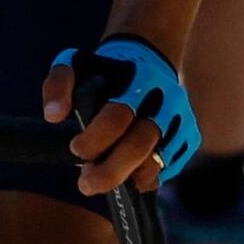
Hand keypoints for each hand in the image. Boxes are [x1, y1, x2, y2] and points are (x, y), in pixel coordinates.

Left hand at [52, 35, 193, 196]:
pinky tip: (130, 178)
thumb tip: (54, 116)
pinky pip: (173, 164)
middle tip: (85, 184)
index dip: (95, 139)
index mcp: (136, 78)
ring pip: (160, 158)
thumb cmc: (104, 69)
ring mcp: (180, 117)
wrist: (147, 58)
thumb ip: (58, 84)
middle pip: (142, 143)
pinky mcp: (189, 133)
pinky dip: (151, 177)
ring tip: (107, 185)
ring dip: (131, 176)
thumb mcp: (75, 64)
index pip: (118, 115)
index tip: (75, 149)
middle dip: (111, 170)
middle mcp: (164, 98)